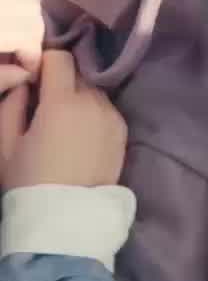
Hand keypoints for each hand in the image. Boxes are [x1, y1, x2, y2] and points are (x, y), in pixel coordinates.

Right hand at [0, 50, 126, 191]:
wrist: (65, 222)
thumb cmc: (28, 182)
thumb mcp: (6, 143)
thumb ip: (12, 101)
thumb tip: (24, 78)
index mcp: (62, 101)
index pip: (59, 57)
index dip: (43, 64)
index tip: (33, 81)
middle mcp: (93, 101)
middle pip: (77, 73)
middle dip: (60, 82)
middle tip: (44, 106)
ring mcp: (112, 116)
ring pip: (92, 90)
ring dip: (78, 98)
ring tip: (63, 126)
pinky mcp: (123, 132)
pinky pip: (105, 109)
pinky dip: (92, 114)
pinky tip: (80, 138)